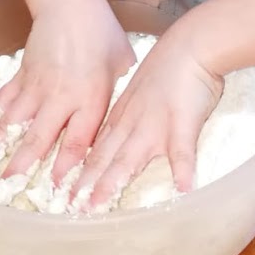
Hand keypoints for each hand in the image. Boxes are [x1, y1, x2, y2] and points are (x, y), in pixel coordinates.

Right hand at [0, 0, 134, 185]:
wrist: (70, 2)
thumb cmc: (102, 31)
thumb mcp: (121, 63)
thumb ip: (118, 92)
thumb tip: (124, 110)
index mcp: (90, 97)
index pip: (77, 139)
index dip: (67, 166)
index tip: (58, 188)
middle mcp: (60, 97)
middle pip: (39, 137)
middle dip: (23, 165)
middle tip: (8, 188)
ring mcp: (37, 86)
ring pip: (15, 121)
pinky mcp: (23, 73)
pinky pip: (5, 98)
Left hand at [73, 22, 222, 209]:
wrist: (191, 46)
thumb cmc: (169, 67)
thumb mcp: (140, 92)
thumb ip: (130, 114)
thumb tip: (124, 131)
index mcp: (122, 118)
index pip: (96, 150)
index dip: (80, 172)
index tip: (64, 191)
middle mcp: (131, 126)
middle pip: (104, 160)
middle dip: (86, 185)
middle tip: (70, 208)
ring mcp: (155, 128)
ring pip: (128, 160)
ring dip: (111, 184)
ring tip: (97, 206)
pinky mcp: (182, 126)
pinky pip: (182, 153)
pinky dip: (182, 172)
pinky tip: (183, 191)